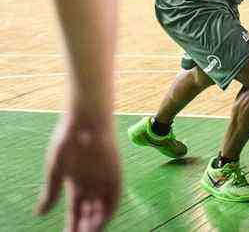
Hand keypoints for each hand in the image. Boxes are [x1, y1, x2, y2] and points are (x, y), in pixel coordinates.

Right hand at [37, 115, 120, 231]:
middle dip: (85, 226)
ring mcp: (104, 178)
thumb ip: (51, 192)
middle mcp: (92, 183)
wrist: (85, 119)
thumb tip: (40, 214)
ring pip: (103, 207)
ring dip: (97, 222)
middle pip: (90, 211)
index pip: (76, 210)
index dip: (73, 224)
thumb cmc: (68, 141)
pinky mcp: (116, 172)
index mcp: (77, 183)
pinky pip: (115, 196)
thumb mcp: (55, 170)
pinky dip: (109, 210)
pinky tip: (102, 221)